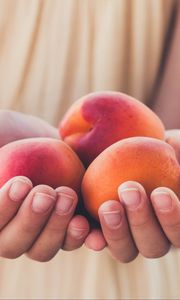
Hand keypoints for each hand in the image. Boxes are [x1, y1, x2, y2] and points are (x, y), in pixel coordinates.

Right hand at [0, 110, 89, 260]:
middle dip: (30, 220)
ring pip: (43, 249)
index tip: (21, 182)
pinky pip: (71, 242)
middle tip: (46, 192)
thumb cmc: (14, 137)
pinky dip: (80, 238)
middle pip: (15, 244)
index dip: (4, 208)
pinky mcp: (66, 229)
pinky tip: (87, 225)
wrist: (45, 142)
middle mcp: (12, 231)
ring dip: (56, 228)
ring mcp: (41, 233)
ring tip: (68, 196)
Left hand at [85, 130, 179, 261]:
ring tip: (108, 205)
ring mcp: (125, 236)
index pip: (178, 231)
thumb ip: (178, 151)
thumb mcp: (171, 144)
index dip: (172, 218)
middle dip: (143, 221)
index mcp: (172, 220)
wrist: (120, 144)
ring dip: (117, 232)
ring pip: (125, 251)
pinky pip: (96, 241)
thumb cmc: (153, 144)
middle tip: (130, 190)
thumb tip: (179, 157)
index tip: (160, 192)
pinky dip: (91, 237)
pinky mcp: (100, 231)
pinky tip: (83, 226)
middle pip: (153, 246)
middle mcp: (152, 234)